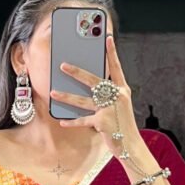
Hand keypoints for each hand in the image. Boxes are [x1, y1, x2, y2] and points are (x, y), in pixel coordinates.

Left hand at [50, 34, 141, 156]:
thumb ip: (107, 94)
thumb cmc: (122, 123)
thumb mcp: (120, 105)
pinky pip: (83, 120)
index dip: (112, 53)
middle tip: (63, 65)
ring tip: (53, 93)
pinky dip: (72, 122)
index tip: (107, 39)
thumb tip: (91, 85)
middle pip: (94, 81)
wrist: (131, 145)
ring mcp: (110, 109)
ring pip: (83, 100)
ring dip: (67, 97)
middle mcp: (117, 97)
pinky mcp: (103, 122)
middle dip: (77, 73)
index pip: (116, 68)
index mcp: (122, 90)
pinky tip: (62, 121)